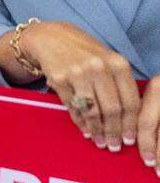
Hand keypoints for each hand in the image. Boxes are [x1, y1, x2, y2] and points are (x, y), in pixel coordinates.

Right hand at [21, 21, 140, 152]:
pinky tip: (84, 129)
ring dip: (96, 130)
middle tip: (113, 145)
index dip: (131, 125)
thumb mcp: (107, 61)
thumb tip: (128, 119)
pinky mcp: (59, 78)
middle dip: (113, 132)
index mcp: (117, 63)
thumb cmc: (84, 52)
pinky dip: (80, 121)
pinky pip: (73, 107)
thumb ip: (119, 85)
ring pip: (92, 111)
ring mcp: (78, 72)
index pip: (130, 101)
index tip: (129, 139)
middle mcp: (99, 67)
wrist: (50, 37)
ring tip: (98, 141)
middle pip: (112, 109)